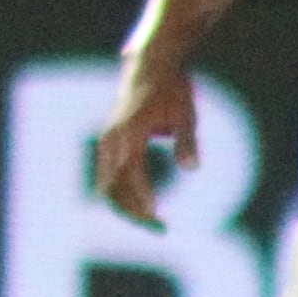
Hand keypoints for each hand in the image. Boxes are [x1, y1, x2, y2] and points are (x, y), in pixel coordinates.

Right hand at [93, 58, 195, 228]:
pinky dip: (121, 197)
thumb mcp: (186, 113)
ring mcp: (106, 143)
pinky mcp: (107, 147)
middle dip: (133, 211)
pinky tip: (142, 208)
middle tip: (161, 228)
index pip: (131, 171)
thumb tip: (191, 168)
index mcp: (130, 131)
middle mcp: (111, 140)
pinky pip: (108, 179)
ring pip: (107, 186)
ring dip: (126, 208)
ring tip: (154, 223)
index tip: (155, 215)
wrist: (148, 68)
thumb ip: (187, 141)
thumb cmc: (171, 90)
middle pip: (113, 186)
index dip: (142, 195)